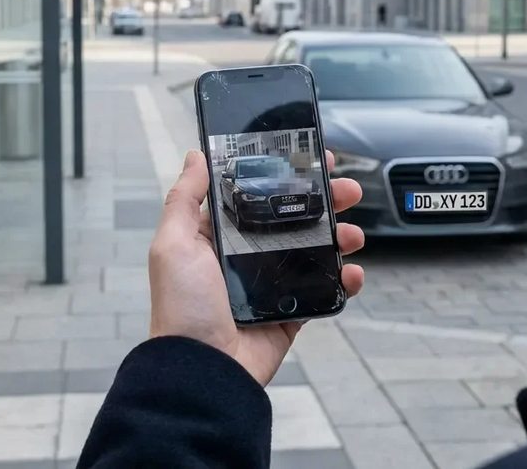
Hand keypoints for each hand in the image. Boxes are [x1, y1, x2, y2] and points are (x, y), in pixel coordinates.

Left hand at [148, 149, 365, 385]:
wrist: (202, 370)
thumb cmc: (182, 307)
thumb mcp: (173, 245)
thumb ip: (185, 199)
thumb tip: (195, 156)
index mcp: (218, 236)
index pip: (256, 194)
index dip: (284, 174)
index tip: (311, 158)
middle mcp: (246, 256)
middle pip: (294, 218)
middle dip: (324, 201)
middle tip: (345, 189)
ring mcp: (271, 284)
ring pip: (316, 250)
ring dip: (340, 236)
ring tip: (353, 234)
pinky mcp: (291, 311)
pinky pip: (325, 290)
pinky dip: (344, 279)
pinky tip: (352, 271)